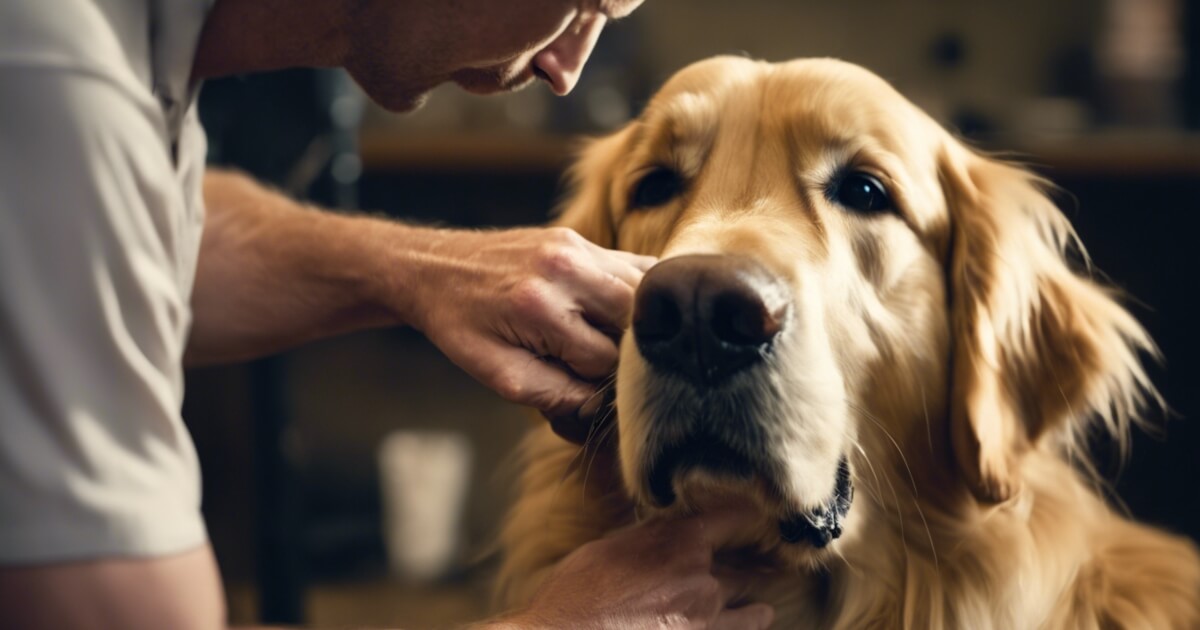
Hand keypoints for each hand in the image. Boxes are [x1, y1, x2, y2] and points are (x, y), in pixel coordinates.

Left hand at [409, 226, 654, 416]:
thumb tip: (600, 406)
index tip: (587, 388)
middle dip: (630, 351)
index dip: (602, 383)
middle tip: (607, 368)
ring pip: (642, 289)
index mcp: (540, 307)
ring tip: (615, 344)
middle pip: (636, 319)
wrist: (431, 269)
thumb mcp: (497, 374)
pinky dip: (638, 292)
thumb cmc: (460, 325)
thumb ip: (554, 393)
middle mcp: (564, 269)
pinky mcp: (579, 239)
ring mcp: (575, 247)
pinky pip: (632, 265)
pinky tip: (622, 313)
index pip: (606, 359)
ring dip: (638, 322)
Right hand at [493, 511, 774, 628]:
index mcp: (677, 540)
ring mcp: (706, 614)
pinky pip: (741, 629)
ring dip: (754, 601)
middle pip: (744, 563)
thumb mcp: (609, 548)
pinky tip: (760, 616)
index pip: (733, 515)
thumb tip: (667, 526)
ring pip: (750, 603)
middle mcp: (701, 574)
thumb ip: (649, 536)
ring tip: (765, 599)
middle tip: (770, 560)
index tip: (761, 509)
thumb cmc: (577, 593)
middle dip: (753, 563)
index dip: (749, 512)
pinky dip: (749, 623)